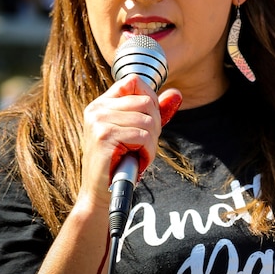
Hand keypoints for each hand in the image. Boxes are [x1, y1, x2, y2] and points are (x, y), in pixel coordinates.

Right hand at [80, 76, 181, 208]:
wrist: (100, 193)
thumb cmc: (120, 161)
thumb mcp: (137, 131)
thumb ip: (155, 111)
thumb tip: (177, 93)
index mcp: (102, 103)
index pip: (133, 80)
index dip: (150, 98)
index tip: (148, 120)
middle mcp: (97, 109)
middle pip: (146, 101)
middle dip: (154, 125)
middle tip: (143, 144)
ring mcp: (99, 121)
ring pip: (147, 120)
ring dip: (151, 142)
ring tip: (137, 154)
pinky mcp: (105, 136)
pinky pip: (143, 136)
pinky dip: (147, 152)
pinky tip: (136, 160)